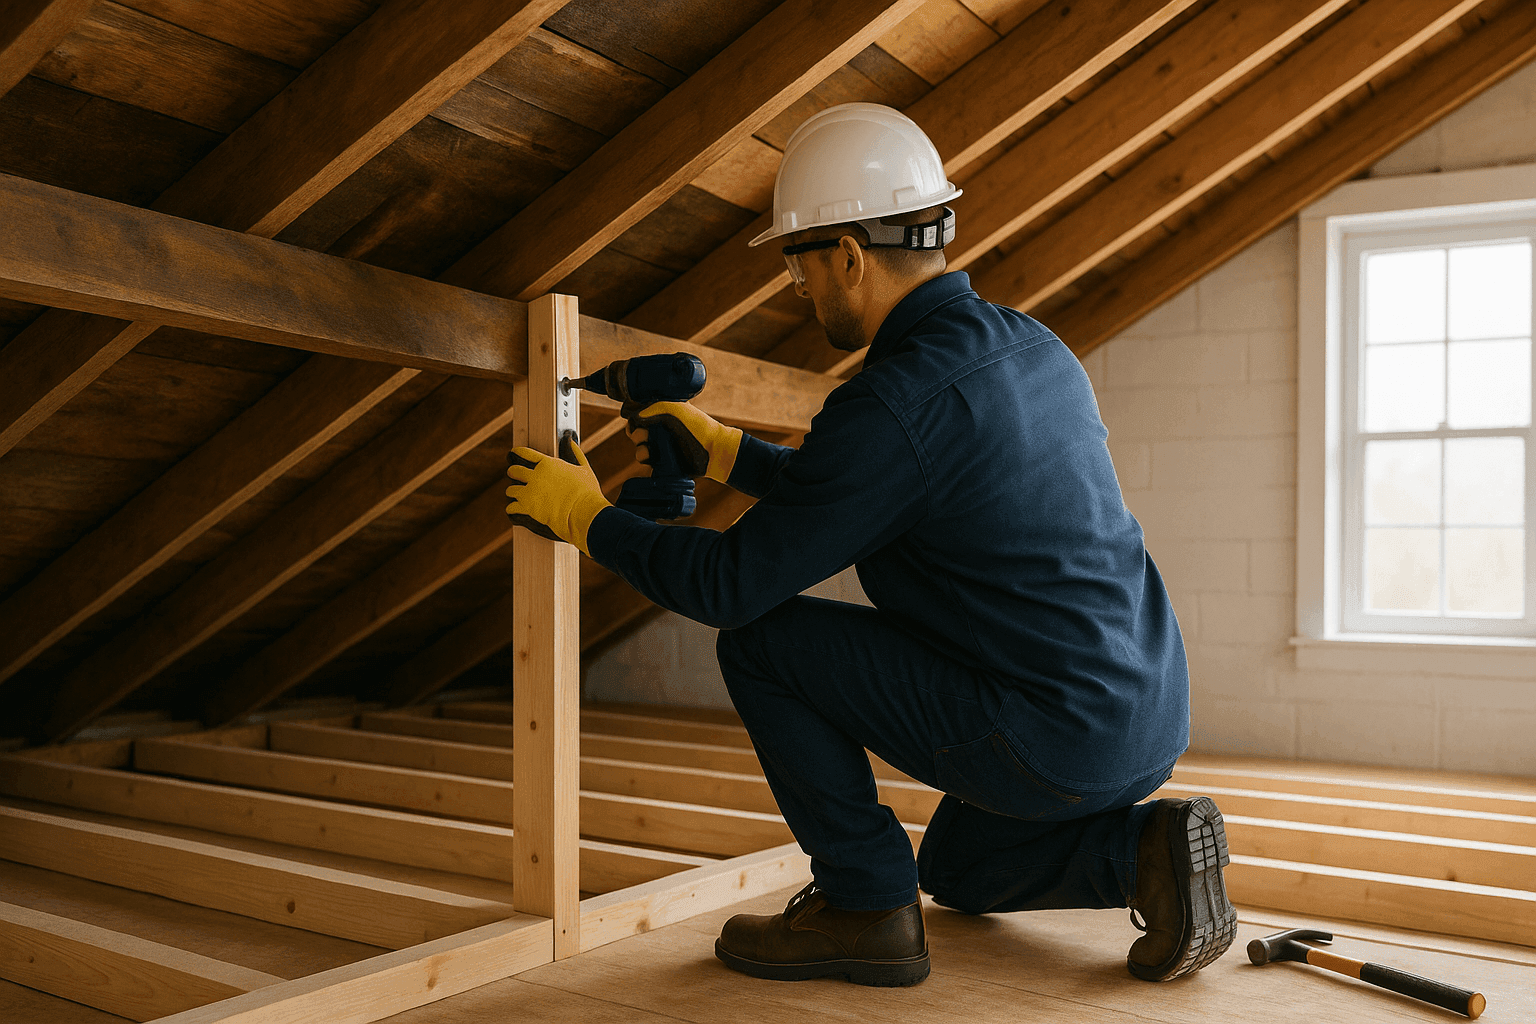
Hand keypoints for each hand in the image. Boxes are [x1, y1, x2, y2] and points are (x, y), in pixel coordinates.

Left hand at [505, 435, 609, 555]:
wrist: (585, 513)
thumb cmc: (587, 492)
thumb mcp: (584, 469)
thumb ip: (575, 452)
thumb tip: (570, 438)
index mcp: (548, 464)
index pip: (525, 453)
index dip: (517, 452)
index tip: (514, 453)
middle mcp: (536, 475)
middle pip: (513, 470)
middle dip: (513, 473)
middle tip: (515, 476)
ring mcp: (530, 492)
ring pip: (510, 490)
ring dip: (514, 493)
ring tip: (518, 497)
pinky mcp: (527, 508)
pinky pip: (511, 507)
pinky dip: (513, 509)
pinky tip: (517, 510)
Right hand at [627, 401, 742, 483]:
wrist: (713, 450)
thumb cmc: (696, 426)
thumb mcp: (674, 409)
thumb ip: (651, 408)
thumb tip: (634, 419)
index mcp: (663, 414)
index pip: (639, 414)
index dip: (634, 418)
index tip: (635, 420)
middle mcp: (661, 429)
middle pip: (635, 431)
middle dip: (636, 433)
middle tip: (646, 435)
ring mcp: (662, 446)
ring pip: (639, 446)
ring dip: (640, 446)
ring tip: (649, 448)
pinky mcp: (663, 461)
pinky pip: (646, 460)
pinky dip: (644, 457)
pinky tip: (651, 456)